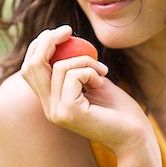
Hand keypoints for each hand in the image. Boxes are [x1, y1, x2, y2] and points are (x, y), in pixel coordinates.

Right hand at [20, 26, 157, 156]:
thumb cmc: (118, 108)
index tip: (63, 32)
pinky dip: (90, 70)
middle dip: (47, 41)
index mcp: (51, 101)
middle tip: (68, 30)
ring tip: (102, 71)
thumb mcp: (94, 81)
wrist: (135, 135)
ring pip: (59, 67)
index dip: (39, 46)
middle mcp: (49, 108)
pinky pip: (74, 75)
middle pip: (31, 66)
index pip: (30, 69)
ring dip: (85, 60)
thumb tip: (66, 41)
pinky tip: (102, 82)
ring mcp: (57, 112)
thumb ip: (77, 67)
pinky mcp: (70, 112)